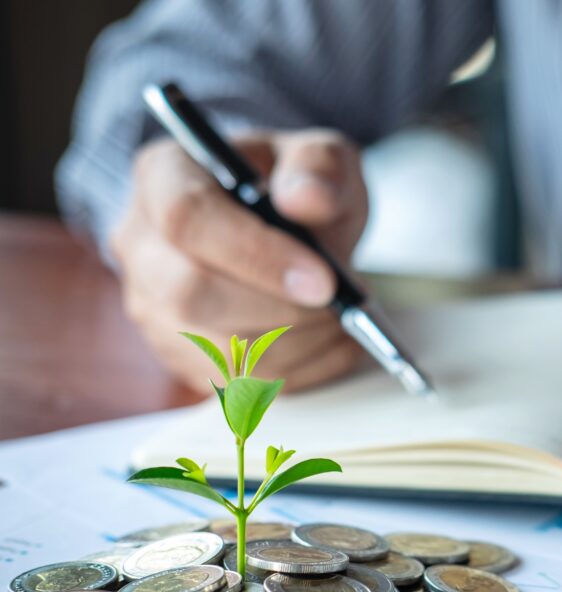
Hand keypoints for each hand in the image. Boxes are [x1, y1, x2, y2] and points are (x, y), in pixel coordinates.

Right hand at [111, 128, 368, 391]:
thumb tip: (307, 198)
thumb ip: (320, 167)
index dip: (257, 256)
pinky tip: (330, 342)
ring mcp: (152, 305)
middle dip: (281, 309)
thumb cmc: (294, 188)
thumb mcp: (320, 158)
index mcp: (164, 176)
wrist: (285, 227)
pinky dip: (299, 371)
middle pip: (190, 294)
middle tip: (340, 301)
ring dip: (298, 344)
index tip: (324, 280)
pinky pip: (237, 384)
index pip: (187, 220)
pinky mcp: (180, 354)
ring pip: (214, 349)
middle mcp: (141, 243)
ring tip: (343, 318)